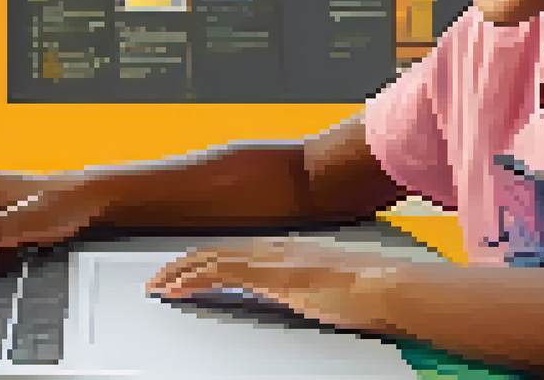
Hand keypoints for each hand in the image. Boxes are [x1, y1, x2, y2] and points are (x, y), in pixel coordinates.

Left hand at [145, 237, 408, 333]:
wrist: (385, 287)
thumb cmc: (366, 292)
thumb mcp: (324, 288)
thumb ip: (302, 288)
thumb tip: (294, 296)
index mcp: (283, 250)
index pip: (230, 251)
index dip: (201, 261)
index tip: (180, 274)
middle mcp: (272, 248)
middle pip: (213, 251)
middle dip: (182, 265)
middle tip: (158, 280)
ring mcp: (269, 259)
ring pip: (210, 259)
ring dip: (179, 273)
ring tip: (158, 286)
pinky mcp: (269, 275)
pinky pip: (220, 273)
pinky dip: (193, 280)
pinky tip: (178, 290)